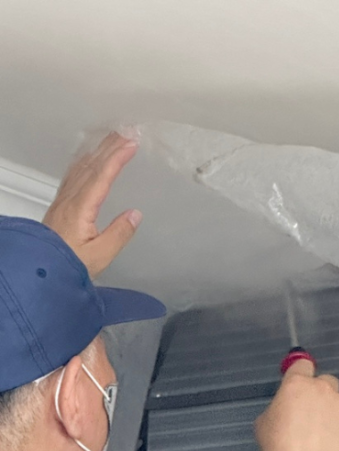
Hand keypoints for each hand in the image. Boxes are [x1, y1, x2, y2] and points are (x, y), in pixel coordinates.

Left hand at [42, 132, 141, 278]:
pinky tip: (89, 158)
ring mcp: (64, 199)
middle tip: (127, 131)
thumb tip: (135, 214)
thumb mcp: (100, 255)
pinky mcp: (61, 204)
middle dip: (110, 146)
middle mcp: (70, 198)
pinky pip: (74, 174)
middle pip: (91, 165)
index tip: (132, 143)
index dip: (117, 158)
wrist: (42, 271)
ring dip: (98, 151)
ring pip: (82, 167)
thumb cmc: (70, 265)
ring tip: (113, 139)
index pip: (101, 176)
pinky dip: (85, 161)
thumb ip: (119, 234)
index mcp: (81, 207)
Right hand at [255, 359, 338, 450]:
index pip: (303, 364)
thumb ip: (280, 406)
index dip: (301, 373)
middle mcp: (323, 388)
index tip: (299, 385)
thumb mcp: (264, 422)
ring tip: (322, 436)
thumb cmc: (278, 447)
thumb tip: (289, 408)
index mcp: (297, 384)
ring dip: (331, 412)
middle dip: (320, 393)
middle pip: (325, 381)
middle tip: (311, 414)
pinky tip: (332, 445)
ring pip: (338, 402)